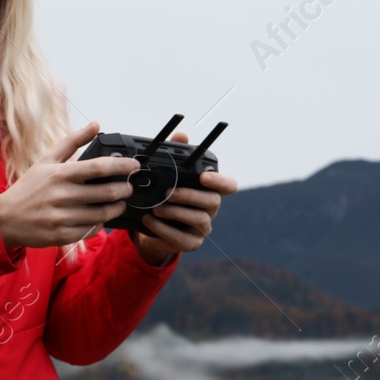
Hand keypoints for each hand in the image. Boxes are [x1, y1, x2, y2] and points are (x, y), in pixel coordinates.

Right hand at [0, 122, 140, 249]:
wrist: (5, 219)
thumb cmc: (29, 187)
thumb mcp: (47, 160)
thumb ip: (73, 142)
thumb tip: (96, 124)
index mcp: (60, 175)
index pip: (98, 168)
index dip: (121, 165)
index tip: (135, 165)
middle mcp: (62, 196)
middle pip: (106, 193)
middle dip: (125, 189)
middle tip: (129, 186)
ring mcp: (63, 218)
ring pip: (102, 214)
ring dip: (117, 207)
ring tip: (120, 201)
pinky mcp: (63, 235)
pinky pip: (91, 229)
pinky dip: (100, 223)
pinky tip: (101, 216)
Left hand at [131, 130, 238, 265]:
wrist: (151, 224)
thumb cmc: (165, 194)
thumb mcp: (168, 174)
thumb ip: (176, 154)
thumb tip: (181, 135)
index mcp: (210, 190)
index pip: (229, 185)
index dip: (220, 181)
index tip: (204, 176)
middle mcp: (211, 209)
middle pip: (212, 202)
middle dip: (189, 196)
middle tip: (168, 193)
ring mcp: (202, 228)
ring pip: (197, 220)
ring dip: (175, 213)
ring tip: (155, 209)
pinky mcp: (190, 243)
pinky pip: (181, 239)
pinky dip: (164, 230)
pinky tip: (150, 222)